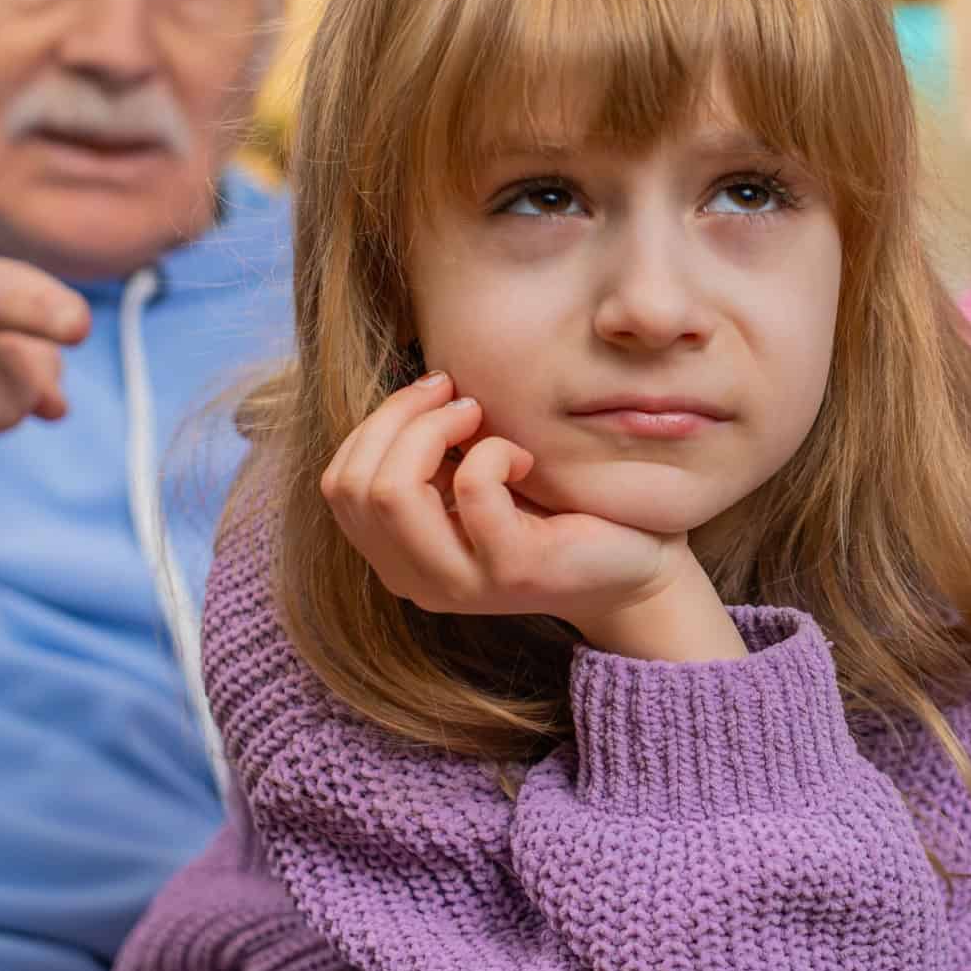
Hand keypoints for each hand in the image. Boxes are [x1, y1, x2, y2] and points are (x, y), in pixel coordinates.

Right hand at [321, 372, 744, 661]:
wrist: (631, 563)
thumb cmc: (550, 506)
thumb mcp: (473, 476)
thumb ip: (430, 452)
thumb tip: (417, 387)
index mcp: (395, 556)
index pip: (339, 484)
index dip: (376, 424)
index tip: (432, 392)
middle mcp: (415, 579)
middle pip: (356, 485)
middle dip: (401, 418)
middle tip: (458, 395)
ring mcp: (459, 583)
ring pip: (394, 492)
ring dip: (434, 430)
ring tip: (481, 414)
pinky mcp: (510, 571)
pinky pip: (472, 489)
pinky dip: (494, 451)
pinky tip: (526, 458)